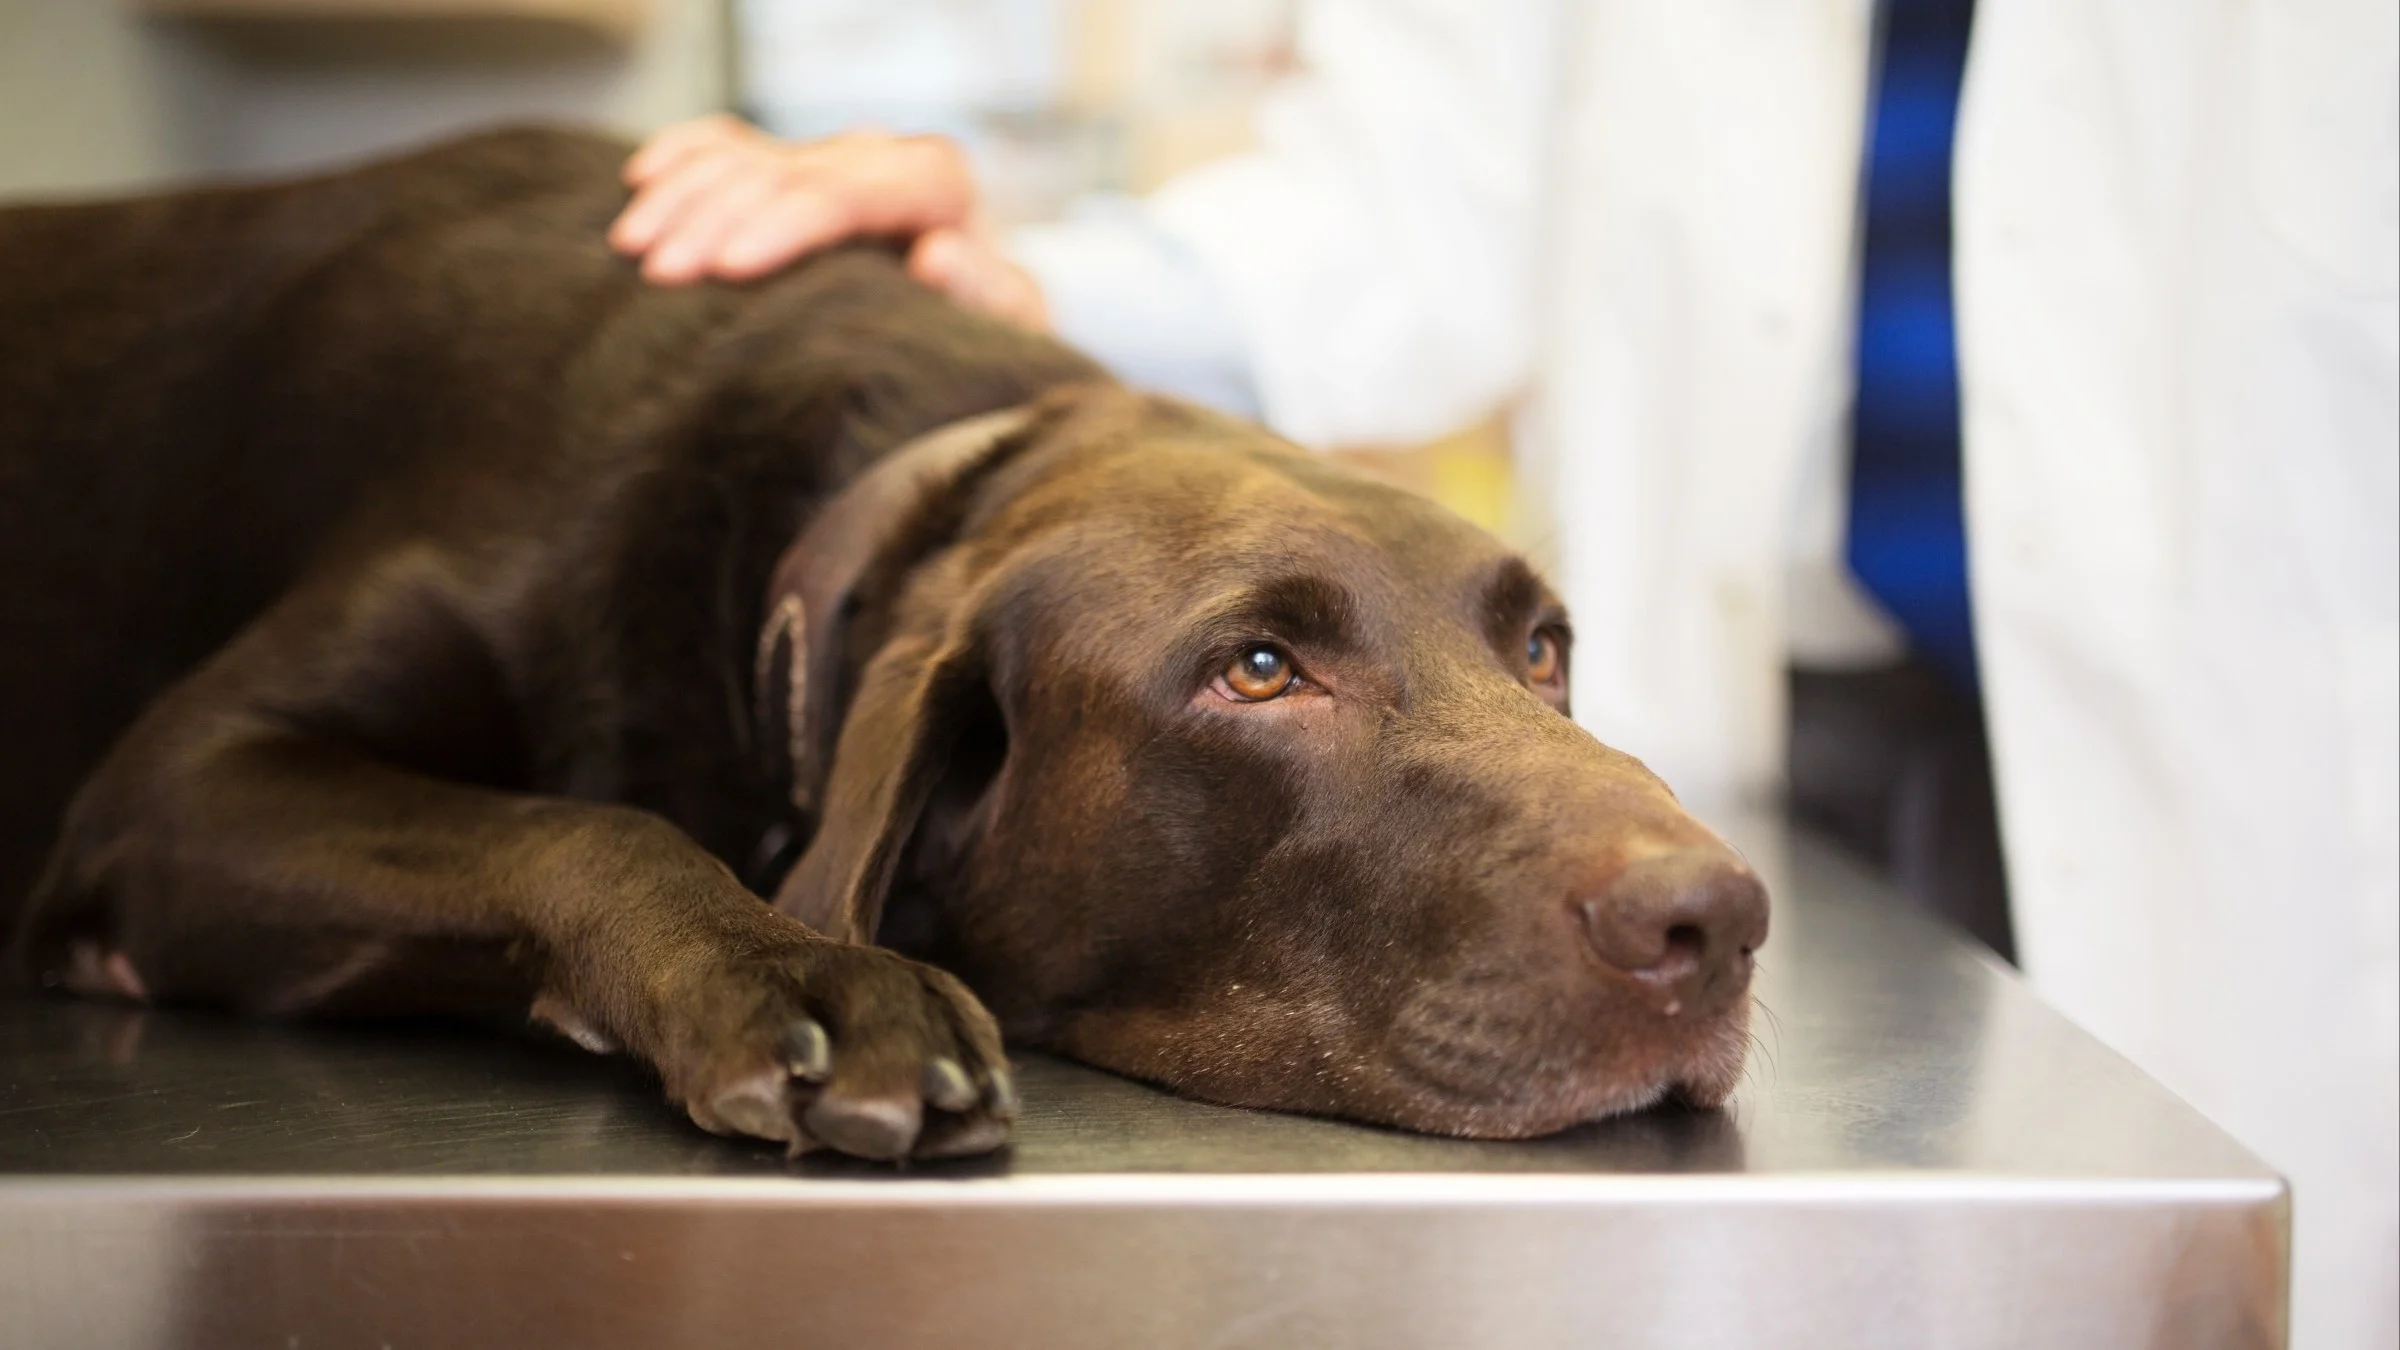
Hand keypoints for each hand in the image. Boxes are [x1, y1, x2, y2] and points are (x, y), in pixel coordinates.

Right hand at [611, 115, 1049, 331]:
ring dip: (682, 197)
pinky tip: (641, 180)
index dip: (782, 225)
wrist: (980, 322)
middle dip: (714, 219)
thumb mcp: (1007, 325)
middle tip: (658, 274)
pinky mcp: (794, 169)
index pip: (844, 192)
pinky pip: (727, 144)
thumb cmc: (990, 332)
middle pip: (780, 173)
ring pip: (743, 156)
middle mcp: (878, 156)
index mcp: (933, 181)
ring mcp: (829, 158)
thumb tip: (938, 253)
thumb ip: (984, 292)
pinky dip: (682, 156)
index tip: (729, 269)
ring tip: (631, 249)